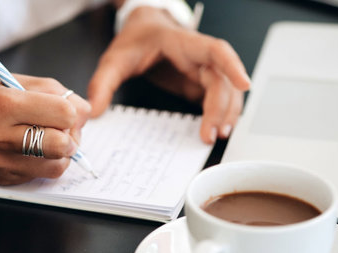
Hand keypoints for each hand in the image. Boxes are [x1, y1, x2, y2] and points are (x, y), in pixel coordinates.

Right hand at [0, 72, 90, 184]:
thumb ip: (57, 93)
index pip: (65, 115)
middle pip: (63, 145)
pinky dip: (43, 162)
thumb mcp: (19, 80)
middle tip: (59, 128)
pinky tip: (28, 149)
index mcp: (4, 104)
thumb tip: (84, 116)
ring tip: (47, 138)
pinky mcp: (1, 179)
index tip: (62, 109)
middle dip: (70, 135)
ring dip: (61, 153)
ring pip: (57, 167)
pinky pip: (40, 176)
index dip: (71, 111)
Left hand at [88, 6, 250, 142]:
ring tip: (216, 135)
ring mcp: (201, 69)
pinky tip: (213, 129)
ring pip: (226, 90)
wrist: (142, 31)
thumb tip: (94, 111)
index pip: (214, 50)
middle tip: (212, 134)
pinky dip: (219, 113)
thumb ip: (102, 84)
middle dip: (222, 107)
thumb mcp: (113, 61)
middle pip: (222, 79)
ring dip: (226, 112)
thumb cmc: (134, 41)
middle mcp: (197, 56)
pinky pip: (217, 97)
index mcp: (181, 43)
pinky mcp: (199, 82)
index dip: (231, 66)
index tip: (243, 84)